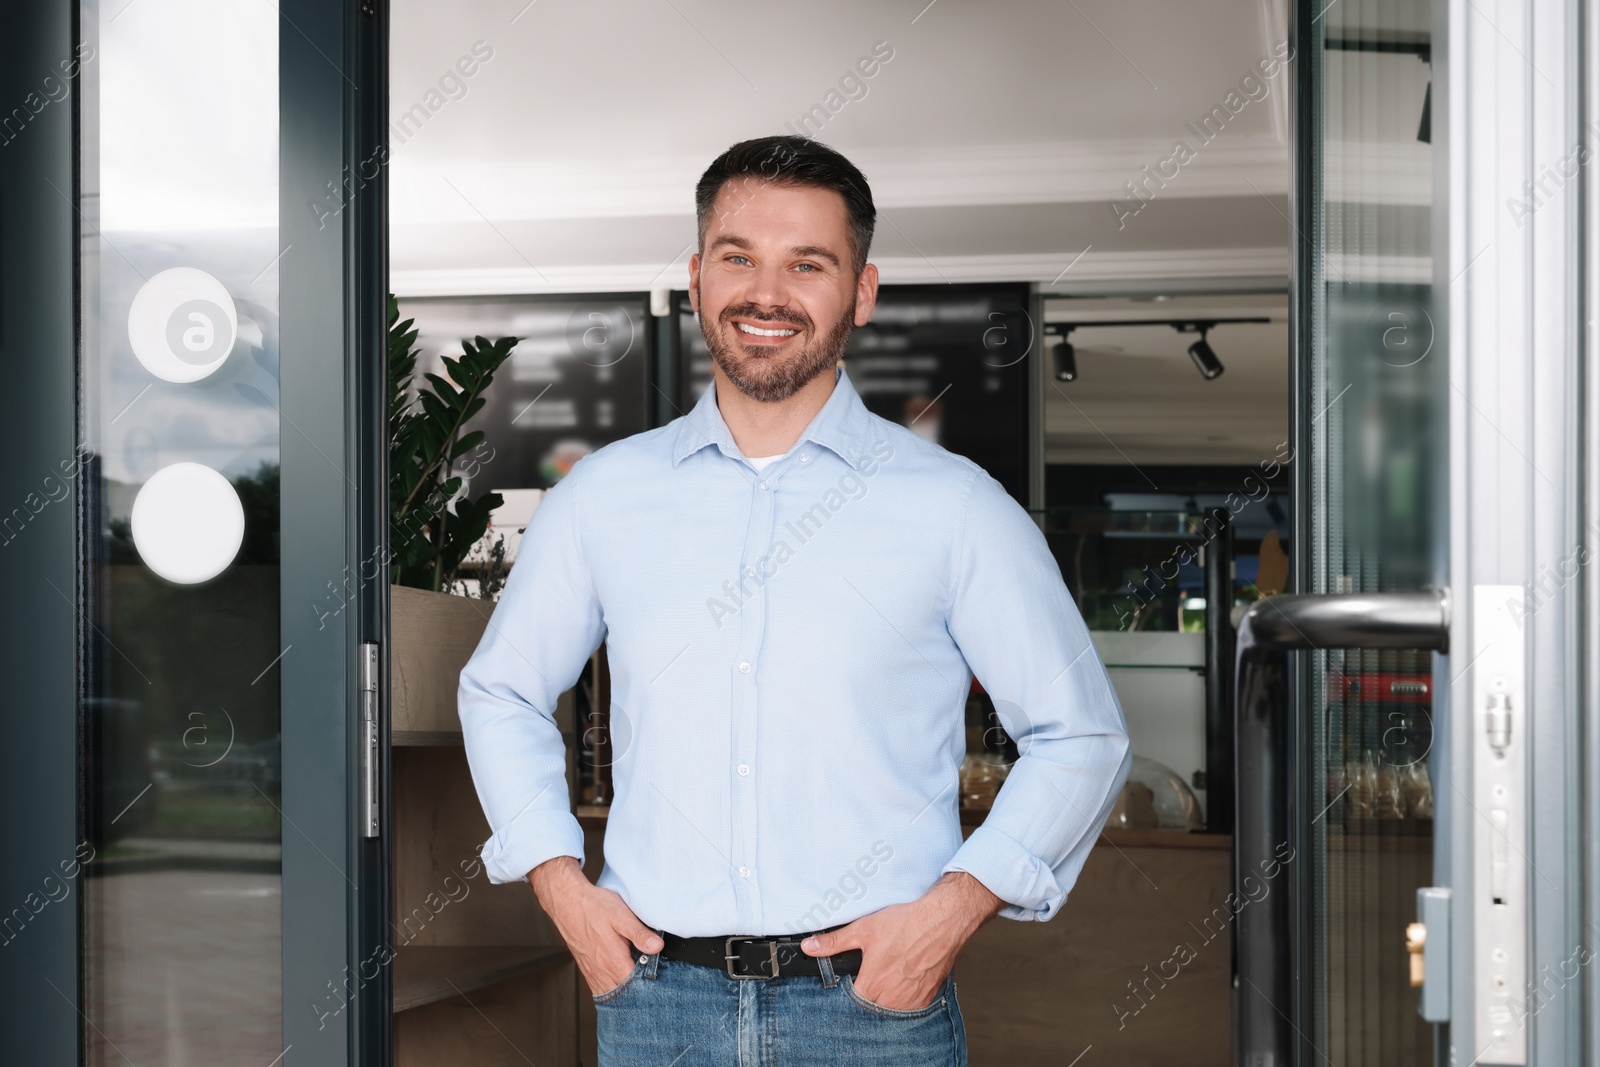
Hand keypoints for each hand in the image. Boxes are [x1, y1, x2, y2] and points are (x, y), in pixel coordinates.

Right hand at [529, 856, 662, 995]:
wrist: (567, 902)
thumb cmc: (593, 907)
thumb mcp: (621, 916)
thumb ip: (639, 934)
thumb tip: (658, 947)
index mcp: (614, 962)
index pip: (637, 986)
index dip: (651, 983)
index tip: (662, 976)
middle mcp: (602, 972)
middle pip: (626, 993)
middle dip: (641, 989)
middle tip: (653, 979)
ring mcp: (593, 972)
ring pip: (613, 993)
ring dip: (626, 991)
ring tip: (639, 981)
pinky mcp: (587, 969)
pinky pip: (601, 988)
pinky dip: (613, 988)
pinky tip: (621, 980)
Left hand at [799, 872, 1001, 1010]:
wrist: (942, 920)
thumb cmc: (906, 923)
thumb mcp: (863, 929)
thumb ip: (833, 943)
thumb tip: (809, 947)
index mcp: (872, 984)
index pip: (852, 1000)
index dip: (852, 987)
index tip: (856, 976)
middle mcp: (891, 997)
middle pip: (871, 1005)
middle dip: (869, 990)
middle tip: (875, 969)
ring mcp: (911, 999)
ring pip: (891, 1007)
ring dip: (888, 995)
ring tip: (890, 971)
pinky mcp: (927, 996)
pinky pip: (911, 1005)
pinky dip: (906, 995)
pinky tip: (906, 975)